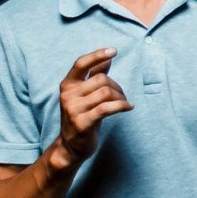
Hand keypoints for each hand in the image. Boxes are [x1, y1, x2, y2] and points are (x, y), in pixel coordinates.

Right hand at [57, 48, 132, 167]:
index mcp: (67, 85)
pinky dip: (122, 105)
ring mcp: (73, 109)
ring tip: (124, 103)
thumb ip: (93, 77)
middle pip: (101, 79)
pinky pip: (107, 108)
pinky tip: (129, 107)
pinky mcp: (82, 122)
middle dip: (117, 86)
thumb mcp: (85, 95)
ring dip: (120, 97)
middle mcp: (67, 95)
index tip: (114, 51)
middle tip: (122, 96)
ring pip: (106, 92)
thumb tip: (107, 59)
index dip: (97, 55)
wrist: (71, 146)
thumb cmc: (82, 116)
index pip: (80, 64)